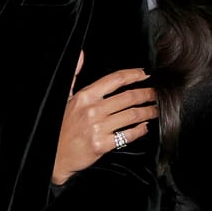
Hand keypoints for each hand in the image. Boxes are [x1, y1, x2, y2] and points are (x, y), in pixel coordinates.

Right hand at [51, 53, 156, 185]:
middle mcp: (92, 110)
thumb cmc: (60, 126)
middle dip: (146, 94)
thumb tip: (81, 55)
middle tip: (156, 94)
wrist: (54, 155)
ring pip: (132, 115)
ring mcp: (98, 128)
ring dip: (148, 112)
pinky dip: (140, 130)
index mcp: (85, 96)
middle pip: (128, 97)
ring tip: (155, 110)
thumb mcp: (64, 98)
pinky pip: (128, 135)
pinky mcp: (102, 144)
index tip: (145, 75)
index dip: (133, 75)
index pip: (114, 80)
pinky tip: (145, 127)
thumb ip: (74, 75)